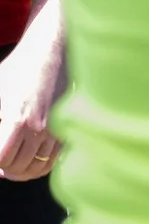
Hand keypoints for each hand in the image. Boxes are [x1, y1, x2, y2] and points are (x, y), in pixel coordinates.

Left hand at [0, 0, 65, 180]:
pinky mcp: (67, 128)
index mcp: (18, 120)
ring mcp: (57, 130)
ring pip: (36, 168)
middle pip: (18, 167)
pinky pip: (52, 161)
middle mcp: (40, 128)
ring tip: (9, 166)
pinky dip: (39, 166)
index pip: (2, 160)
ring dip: (20, 171)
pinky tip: (28, 160)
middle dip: (4, 168)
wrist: (52, 52)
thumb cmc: (18, 69)